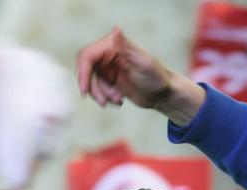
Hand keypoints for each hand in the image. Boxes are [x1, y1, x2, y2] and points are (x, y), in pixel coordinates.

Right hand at [76, 26, 204, 124]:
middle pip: (86, 70)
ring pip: (91, 82)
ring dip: (101, 94)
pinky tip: (119, 100)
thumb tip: (116, 30)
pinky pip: (97, 89)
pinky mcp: (109, 79)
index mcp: (114, 44)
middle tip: (103, 102)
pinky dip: (105, 98)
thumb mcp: (142, 62)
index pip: (88, 56)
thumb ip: (127, 47)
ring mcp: (107, 67)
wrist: (163, 94)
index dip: (83, 73)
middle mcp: (108, 53)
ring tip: (118, 100)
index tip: (85, 90)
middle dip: (93, 87)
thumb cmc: (157, 77)